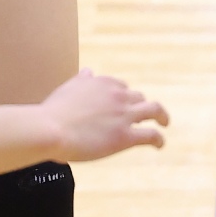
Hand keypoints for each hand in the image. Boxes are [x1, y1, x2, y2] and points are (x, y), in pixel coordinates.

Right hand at [39, 68, 168, 162]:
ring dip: (162, 116)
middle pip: (138, 97)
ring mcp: (123, 115)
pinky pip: (151, 135)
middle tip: (141, 117)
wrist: (51, 129)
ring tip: (164, 123)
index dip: (123, 97)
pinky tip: (160, 144)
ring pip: (154, 110)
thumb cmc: (54, 112)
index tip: (122, 105)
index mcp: (102, 82)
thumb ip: (81, 81)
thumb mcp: (68, 89)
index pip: (120, 86)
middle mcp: (117, 95)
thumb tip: (88, 72)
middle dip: (140, 106)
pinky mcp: (126, 136)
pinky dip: (159, 139)